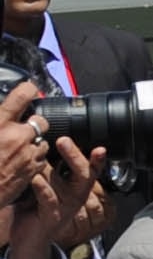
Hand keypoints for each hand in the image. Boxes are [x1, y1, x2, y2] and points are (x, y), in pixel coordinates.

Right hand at [0, 82, 41, 198]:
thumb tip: (1, 113)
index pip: (21, 96)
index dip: (28, 89)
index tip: (29, 89)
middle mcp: (17, 136)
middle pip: (39, 120)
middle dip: (33, 123)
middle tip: (19, 128)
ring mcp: (27, 153)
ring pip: (42, 139)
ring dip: (33, 141)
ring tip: (17, 148)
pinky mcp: (33, 169)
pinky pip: (40, 157)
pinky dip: (33, 157)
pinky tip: (19, 161)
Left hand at [39, 136, 106, 250]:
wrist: (28, 239)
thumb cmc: (34, 209)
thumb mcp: (45, 186)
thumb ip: (48, 170)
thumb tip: (44, 145)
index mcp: (76, 189)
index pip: (90, 171)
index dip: (97, 161)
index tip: (100, 149)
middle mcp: (76, 198)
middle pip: (83, 175)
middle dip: (75, 157)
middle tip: (63, 140)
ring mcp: (66, 208)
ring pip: (62, 183)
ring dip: (47, 170)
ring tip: (37, 159)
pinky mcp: (53, 217)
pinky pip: (49, 198)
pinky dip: (42, 188)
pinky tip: (35, 179)